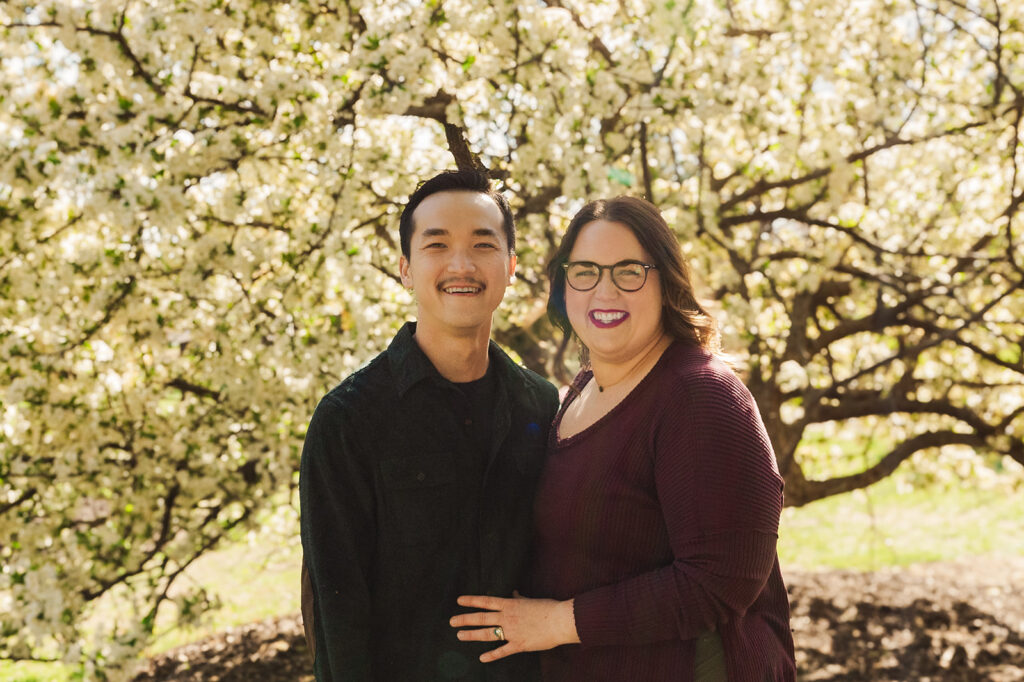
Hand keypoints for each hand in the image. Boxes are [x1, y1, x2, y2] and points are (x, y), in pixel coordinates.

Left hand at [449, 593, 578, 661]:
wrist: (560, 620)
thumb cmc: (548, 608)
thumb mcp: (531, 600)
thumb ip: (519, 598)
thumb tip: (514, 592)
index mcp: (510, 604)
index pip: (486, 601)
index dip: (471, 601)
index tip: (459, 601)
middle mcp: (507, 617)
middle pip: (481, 618)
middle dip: (465, 619)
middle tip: (451, 621)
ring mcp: (512, 631)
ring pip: (487, 633)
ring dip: (472, 635)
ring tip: (459, 635)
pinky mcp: (519, 645)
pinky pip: (502, 651)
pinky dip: (491, 655)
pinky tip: (481, 658)